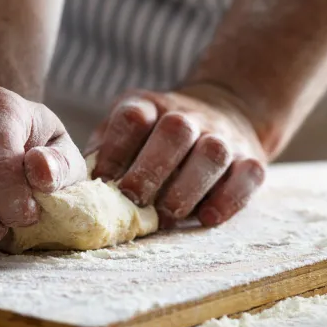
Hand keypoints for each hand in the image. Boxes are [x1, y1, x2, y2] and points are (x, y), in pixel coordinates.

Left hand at [86, 86, 266, 227]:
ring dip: (188, 187)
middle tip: (134, 198)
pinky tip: (206, 218)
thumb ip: (105, 152)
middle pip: (175, 131)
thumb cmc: (159, 136)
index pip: (133, 118)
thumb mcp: (129, 131)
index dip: (115, 148)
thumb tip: (75, 186)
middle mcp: (190, 117)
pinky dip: (228, 200)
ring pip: (212, 154)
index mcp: (153, 107)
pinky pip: (247, 177)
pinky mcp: (252, 160)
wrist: (228, 109)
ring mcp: (224, 137)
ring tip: (167, 214)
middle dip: (152, 167)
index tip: (102, 178)